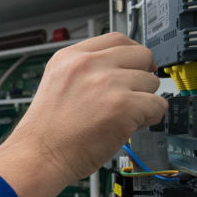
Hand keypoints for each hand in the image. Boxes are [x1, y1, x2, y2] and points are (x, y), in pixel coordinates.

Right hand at [0, 33, 166, 196]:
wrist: (38, 156)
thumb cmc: (46, 131)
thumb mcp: (57, 83)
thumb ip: (86, 71)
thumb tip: (121, 69)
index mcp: (70, 57)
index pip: (117, 39)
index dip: (131, 55)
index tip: (134, 67)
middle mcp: (88, 64)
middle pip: (141, 55)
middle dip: (142, 75)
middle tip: (133, 94)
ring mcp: (107, 83)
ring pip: (152, 82)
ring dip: (144, 100)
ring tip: (123, 116)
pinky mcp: (123, 105)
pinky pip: (158, 105)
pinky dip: (150, 118)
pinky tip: (129, 126)